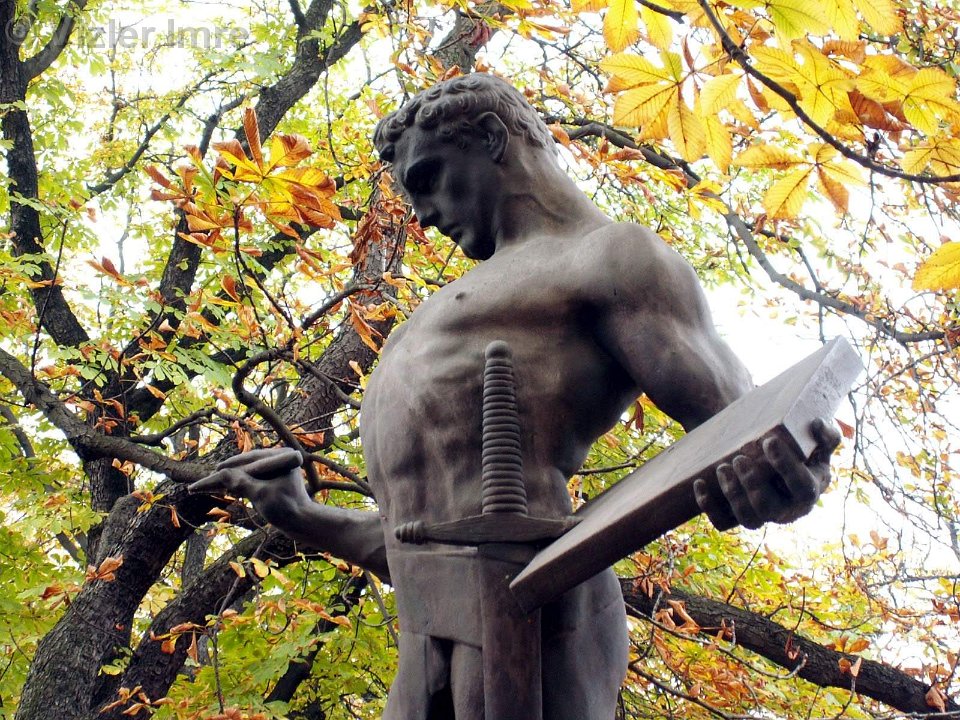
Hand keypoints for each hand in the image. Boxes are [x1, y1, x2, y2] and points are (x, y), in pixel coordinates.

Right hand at [190, 447, 308, 522]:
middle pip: (245, 464)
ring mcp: (274, 467)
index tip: (216, 469)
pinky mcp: (270, 478)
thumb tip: (221, 473)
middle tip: (203, 479)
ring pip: (244, 472)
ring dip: (226, 479)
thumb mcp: (261, 495)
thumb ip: (242, 483)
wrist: (302, 521)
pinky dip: (234, 484)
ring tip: (203, 485)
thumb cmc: (286, 508)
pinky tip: (218, 486)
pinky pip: (248, 478)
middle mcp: (278, 457)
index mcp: (282, 455)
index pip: (250, 460)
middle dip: (225, 472)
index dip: (230, 467)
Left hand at [693, 419, 841, 530]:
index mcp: (808, 490)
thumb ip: (825, 433)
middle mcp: (786, 510)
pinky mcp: (737, 517)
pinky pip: (722, 522)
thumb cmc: (794, 446)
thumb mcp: (814, 441)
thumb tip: (816, 424)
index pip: (802, 486)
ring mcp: (761, 515)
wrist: (766, 453)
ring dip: (732, 494)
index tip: (769, 442)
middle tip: (739, 458)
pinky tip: (699, 483)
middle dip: (753, 484)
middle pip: (770, 508)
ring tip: (722, 467)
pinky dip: (708, 505)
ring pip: (747, 518)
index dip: (786, 467)